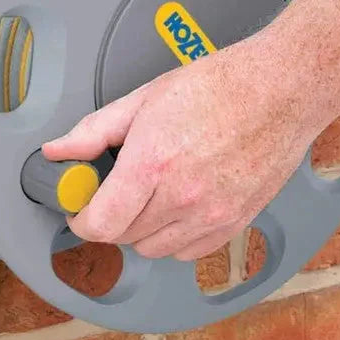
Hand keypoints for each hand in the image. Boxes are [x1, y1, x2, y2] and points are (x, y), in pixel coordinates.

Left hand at [43, 31, 320, 259]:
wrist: (281, 91)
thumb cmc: (219, 86)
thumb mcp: (144, 98)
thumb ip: (94, 131)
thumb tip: (58, 151)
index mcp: (152, 164)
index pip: (100, 225)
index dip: (80, 219)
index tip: (79, 208)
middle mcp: (182, 198)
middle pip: (124, 237)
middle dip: (110, 217)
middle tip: (116, 188)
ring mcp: (212, 216)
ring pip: (155, 250)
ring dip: (142, 229)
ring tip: (150, 193)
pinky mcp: (235, 224)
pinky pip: (189, 252)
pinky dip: (175, 236)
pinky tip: (178, 204)